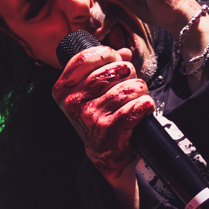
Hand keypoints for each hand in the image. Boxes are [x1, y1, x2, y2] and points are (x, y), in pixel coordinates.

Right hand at [53, 42, 155, 189]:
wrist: (104, 155)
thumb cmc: (99, 118)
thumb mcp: (92, 92)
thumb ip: (106, 67)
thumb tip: (124, 52)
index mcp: (64, 89)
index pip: (85, 58)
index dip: (107, 55)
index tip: (116, 60)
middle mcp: (73, 102)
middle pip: (112, 70)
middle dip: (128, 73)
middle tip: (130, 84)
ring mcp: (90, 116)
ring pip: (128, 88)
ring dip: (140, 90)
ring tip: (137, 98)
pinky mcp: (108, 130)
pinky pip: (135, 107)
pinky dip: (144, 105)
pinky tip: (143, 108)